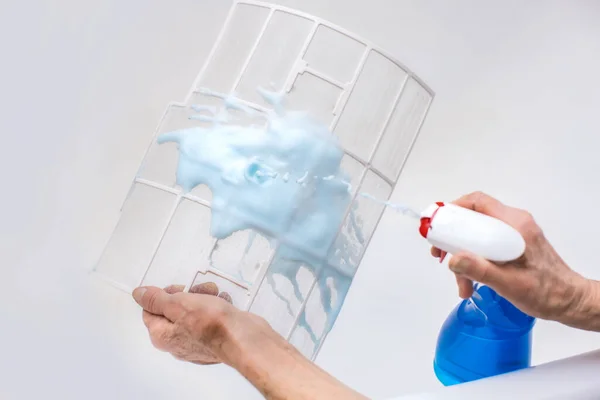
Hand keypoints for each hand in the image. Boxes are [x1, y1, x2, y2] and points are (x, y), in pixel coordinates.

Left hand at [133, 282, 367, 398]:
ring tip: (216, 295)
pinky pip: (211, 315)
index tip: (179, 289)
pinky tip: (225, 304)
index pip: (151, 309)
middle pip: (174, 308)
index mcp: (162, 335)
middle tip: (199, 290)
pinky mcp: (215, 337)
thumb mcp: (178, 304)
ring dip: (205, 297)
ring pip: (194, 309)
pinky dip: (217, 306)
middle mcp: (177, 341)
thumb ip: (156, 299)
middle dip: (188, 294)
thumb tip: (138, 294)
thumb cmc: (211, 323)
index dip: (164, 294)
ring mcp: (197, 340)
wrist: (244, 338)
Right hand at [431, 191, 594, 326]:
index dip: (453, 209)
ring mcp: (513, 234)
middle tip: (441, 255)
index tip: (438, 225)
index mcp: (514, 224)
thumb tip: (453, 259)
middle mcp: (513, 224)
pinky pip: (485, 245)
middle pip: (473, 219)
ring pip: (476, 235)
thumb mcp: (509, 283)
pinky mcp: (512, 245)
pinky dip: (475, 261)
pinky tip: (472, 281)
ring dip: (464, 257)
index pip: (478, 202)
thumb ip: (480, 270)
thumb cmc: (546, 292)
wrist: (568, 302)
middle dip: (453, 239)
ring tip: (462, 283)